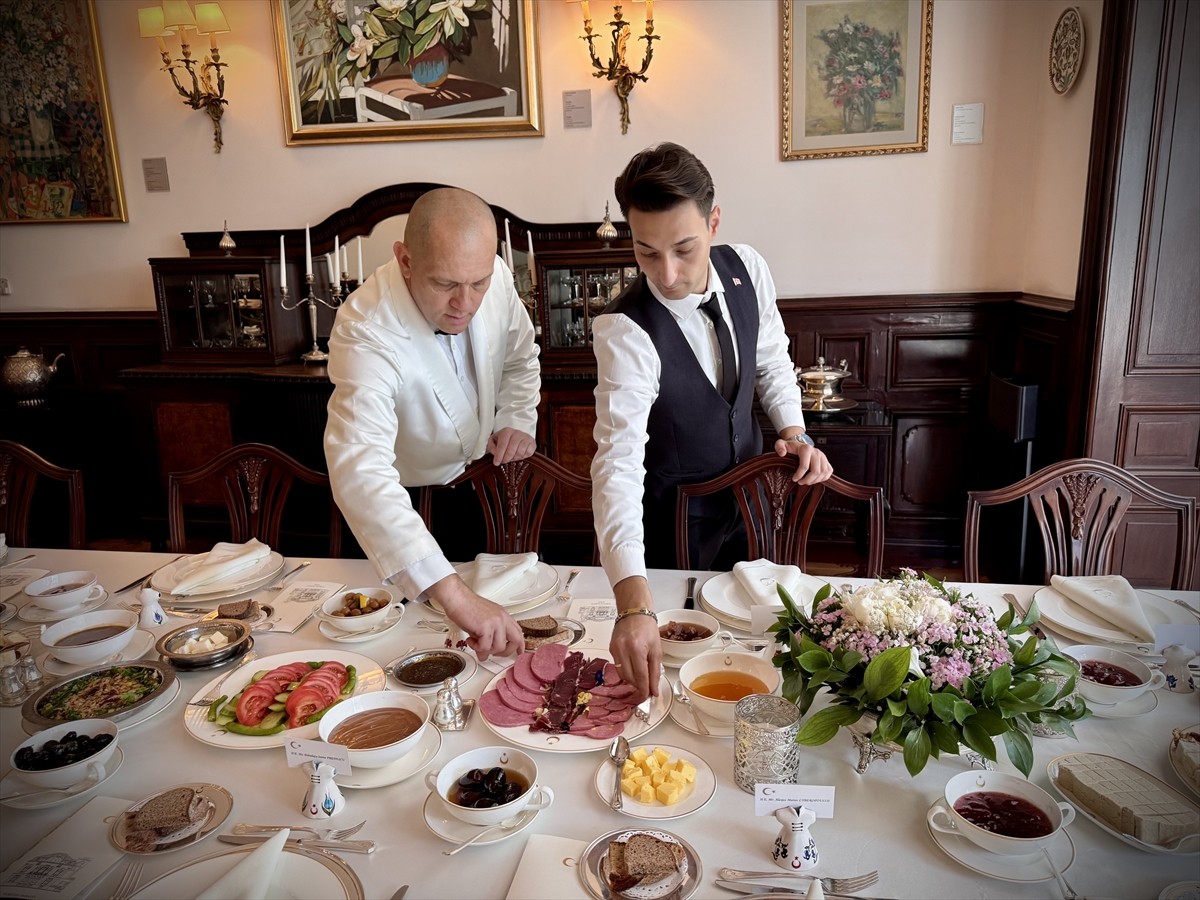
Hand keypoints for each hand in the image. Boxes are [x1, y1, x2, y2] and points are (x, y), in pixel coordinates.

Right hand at [427, 575, 523, 659]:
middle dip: (506, 652)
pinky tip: (471, 640)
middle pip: (515, 640)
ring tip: (476, 643)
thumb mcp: (483, 620)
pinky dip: (476, 647)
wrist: (456, 598)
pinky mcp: (486, 627)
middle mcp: (502, 618)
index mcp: (503, 615)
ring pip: (499, 647)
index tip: (520, 652)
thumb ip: (489, 636)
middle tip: (495, 654)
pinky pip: (485, 647)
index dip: (520, 644)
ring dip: (486, 650)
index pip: (518, 631)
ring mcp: (495, 622)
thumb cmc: (466, 606)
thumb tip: (485, 653)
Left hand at [487, 427, 535, 464]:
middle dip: (506, 459)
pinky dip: (522, 457)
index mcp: (507, 431)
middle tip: (503, 461)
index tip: (496, 462)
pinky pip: (528, 453)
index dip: (499, 455)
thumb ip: (491, 447)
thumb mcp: (494, 441)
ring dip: (514, 458)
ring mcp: (526, 437)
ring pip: (520, 453)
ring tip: (511, 457)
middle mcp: (517, 433)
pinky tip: (518, 455)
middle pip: (511, 450)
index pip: (502, 444)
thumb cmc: (504, 440)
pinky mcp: (532, 442)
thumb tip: (495, 453)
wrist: (516, 436)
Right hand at [609, 577, 660, 701]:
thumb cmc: (647, 627)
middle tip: (646, 689)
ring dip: (631, 680)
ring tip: (641, 679)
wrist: (634, 611)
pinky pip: (618, 666)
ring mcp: (614, 649)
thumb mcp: (656, 649)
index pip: (640, 676)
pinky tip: (633, 668)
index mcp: (636, 648)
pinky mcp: (610, 649)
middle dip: (638, 686)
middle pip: (629, 678)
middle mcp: (623, 649)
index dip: (644, 689)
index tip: (648, 696)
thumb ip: (655, 671)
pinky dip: (626, 671)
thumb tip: (653, 690)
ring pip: (622, 674)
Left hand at [774, 438, 833, 485]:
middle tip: (800, 482)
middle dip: (807, 480)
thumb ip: (779, 446)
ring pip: (823, 473)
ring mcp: (823, 457)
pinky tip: (814, 480)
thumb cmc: (791, 447)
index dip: (799, 475)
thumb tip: (782, 454)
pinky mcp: (827, 461)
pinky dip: (822, 479)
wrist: (800, 445)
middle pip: (816, 471)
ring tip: (806, 481)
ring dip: (814, 481)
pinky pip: (828, 472)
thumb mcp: (782, 444)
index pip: (805, 466)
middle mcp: (817, 452)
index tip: (794, 479)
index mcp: (806, 449)